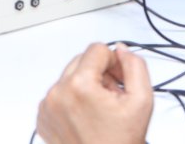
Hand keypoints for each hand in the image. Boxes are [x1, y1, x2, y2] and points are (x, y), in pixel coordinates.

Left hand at [37, 43, 152, 143]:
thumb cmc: (119, 143)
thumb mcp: (141, 100)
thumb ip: (134, 65)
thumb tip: (120, 50)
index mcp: (79, 85)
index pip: (97, 49)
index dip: (114, 62)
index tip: (119, 81)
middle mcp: (58, 93)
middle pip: (82, 61)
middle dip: (100, 74)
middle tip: (113, 97)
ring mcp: (47, 107)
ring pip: (70, 77)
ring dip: (87, 86)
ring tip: (100, 110)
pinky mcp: (43, 117)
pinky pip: (59, 94)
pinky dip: (73, 100)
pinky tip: (86, 117)